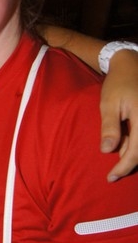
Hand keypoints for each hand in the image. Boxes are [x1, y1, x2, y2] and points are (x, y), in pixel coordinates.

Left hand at [100, 49, 137, 180]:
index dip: (123, 167)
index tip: (110, 177)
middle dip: (128, 164)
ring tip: (117, 158)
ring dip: (132, 153)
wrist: (132, 65)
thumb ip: (110, 127)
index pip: (135, 153)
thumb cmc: (118, 83)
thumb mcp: (109, 104)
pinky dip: (135, 144)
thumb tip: (107, 151)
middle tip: (113, 174)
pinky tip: (123, 143)